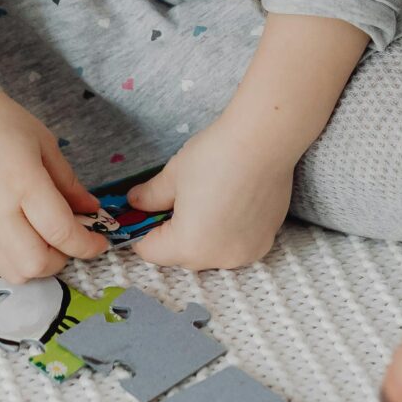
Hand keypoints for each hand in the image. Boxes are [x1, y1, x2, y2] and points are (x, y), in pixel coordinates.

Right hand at [0, 84, 107, 285]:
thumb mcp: (43, 142)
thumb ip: (68, 182)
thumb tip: (91, 210)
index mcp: (23, 180)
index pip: (61, 231)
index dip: (87, 245)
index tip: (99, 242)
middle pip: (36, 263)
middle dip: (63, 260)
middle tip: (70, 240)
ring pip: (13, 271)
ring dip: (37, 266)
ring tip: (45, 242)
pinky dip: (14, 261)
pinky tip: (22, 240)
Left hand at [127, 112, 300, 271]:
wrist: (264, 142)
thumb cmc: (215, 156)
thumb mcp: (173, 175)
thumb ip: (150, 196)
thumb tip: (137, 203)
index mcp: (188, 247)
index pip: (152, 251)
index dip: (142, 231)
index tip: (145, 213)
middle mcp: (218, 259)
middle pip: (182, 255)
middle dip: (173, 235)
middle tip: (176, 202)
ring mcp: (245, 254)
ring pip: (211, 253)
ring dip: (203, 236)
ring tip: (208, 202)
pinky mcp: (265, 243)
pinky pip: (236, 246)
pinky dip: (228, 233)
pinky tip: (232, 205)